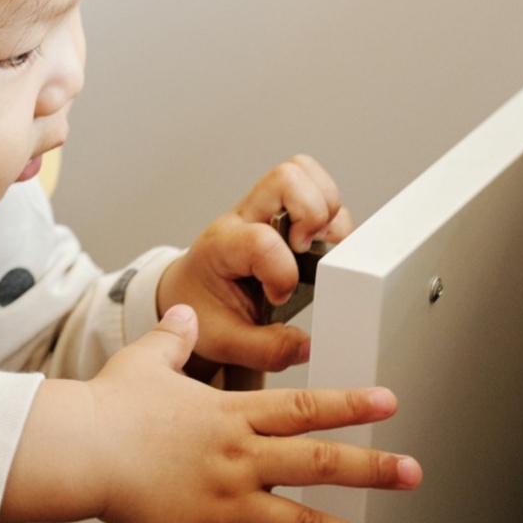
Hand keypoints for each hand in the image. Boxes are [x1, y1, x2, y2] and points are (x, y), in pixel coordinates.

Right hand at [5, 306, 418, 522]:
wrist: (76, 451)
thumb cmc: (104, 409)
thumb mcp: (144, 361)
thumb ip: (173, 338)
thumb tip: (185, 314)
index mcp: (229, 416)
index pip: (303, 406)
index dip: (350, 404)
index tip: (388, 403)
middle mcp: (238, 459)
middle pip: (319, 462)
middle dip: (372, 468)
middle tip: (412, 473)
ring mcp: (225, 504)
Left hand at [158, 153, 354, 388]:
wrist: (190, 292)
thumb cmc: (203, 309)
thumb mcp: (225, 341)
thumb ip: (266, 348)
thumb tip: (307, 344)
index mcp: (221, 246)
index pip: (261, 240)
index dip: (281, 272)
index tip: (277, 297)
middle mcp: (244, 217)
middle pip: (286, 178)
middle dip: (312, 215)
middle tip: (306, 252)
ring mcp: (266, 210)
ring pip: (305, 173)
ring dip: (326, 210)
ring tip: (317, 248)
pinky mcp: (286, 212)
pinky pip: (317, 190)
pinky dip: (331, 214)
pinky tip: (322, 247)